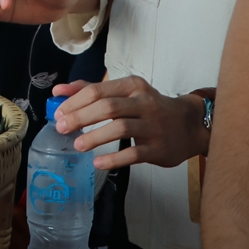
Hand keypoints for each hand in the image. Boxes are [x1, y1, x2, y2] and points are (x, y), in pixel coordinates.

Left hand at [52, 77, 209, 169]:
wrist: (189, 125)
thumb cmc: (148, 107)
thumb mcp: (125, 92)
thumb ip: (92, 90)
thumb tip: (58, 91)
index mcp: (132, 86)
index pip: (98, 90)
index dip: (75, 102)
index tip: (58, 113)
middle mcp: (144, 103)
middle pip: (108, 107)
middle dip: (80, 117)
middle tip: (62, 128)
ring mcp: (153, 126)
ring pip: (120, 128)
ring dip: (95, 137)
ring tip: (77, 145)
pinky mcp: (158, 148)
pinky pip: (134, 154)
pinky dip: (114, 159)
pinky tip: (98, 162)